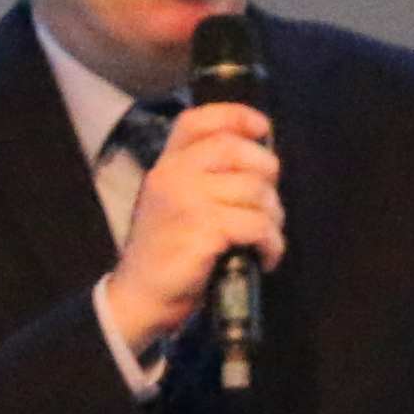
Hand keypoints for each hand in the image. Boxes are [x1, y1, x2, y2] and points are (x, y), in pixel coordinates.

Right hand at [104, 103, 281, 364]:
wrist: (140, 297)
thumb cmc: (167, 252)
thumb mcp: (174, 202)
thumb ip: (204, 176)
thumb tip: (261, 159)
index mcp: (166, 165)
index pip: (199, 121)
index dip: (237, 116)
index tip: (263, 130)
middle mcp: (172, 176)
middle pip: (237, 150)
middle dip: (266, 174)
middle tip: (267, 204)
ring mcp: (186, 203)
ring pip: (255, 191)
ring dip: (273, 217)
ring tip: (265, 237)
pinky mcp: (203, 232)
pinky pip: (257, 225)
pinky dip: (271, 244)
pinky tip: (264, 257)